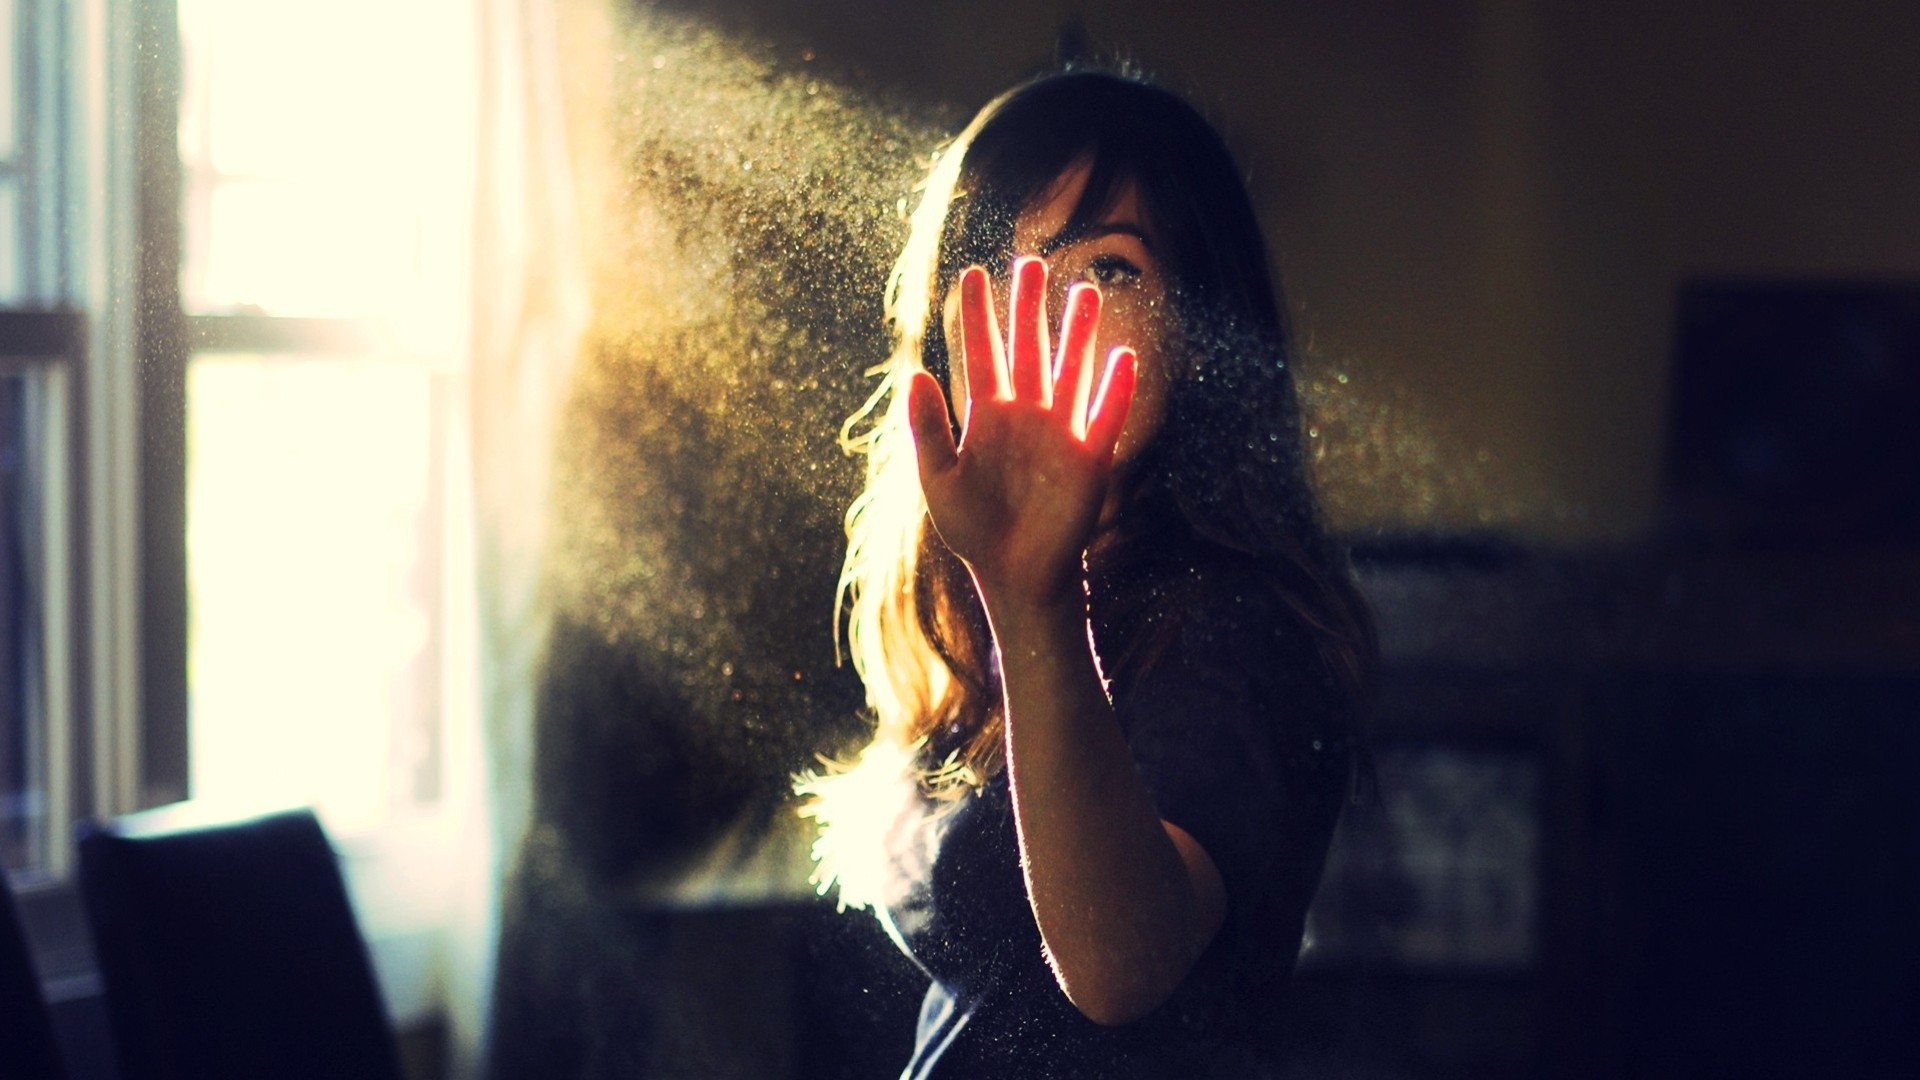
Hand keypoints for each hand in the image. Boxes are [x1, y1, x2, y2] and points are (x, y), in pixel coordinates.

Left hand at [907, 257, 1136, 608]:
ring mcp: (1061, 433)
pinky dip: (1115, 389)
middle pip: (1029, 350)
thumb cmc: (975, 529)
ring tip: (1083, 291)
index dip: (976, 316)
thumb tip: (914, 374)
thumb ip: (927, 428)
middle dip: (1028, 307)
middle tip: (1029, 262)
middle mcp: (1026, 416)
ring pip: (1071, 371)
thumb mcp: (939, 479)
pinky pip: (1106, 416)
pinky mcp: (1091, 459)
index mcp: (986, 417)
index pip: (981, 354)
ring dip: (1077, 334)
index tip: (971, 275)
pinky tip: (1122, 357)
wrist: (1016, 576)